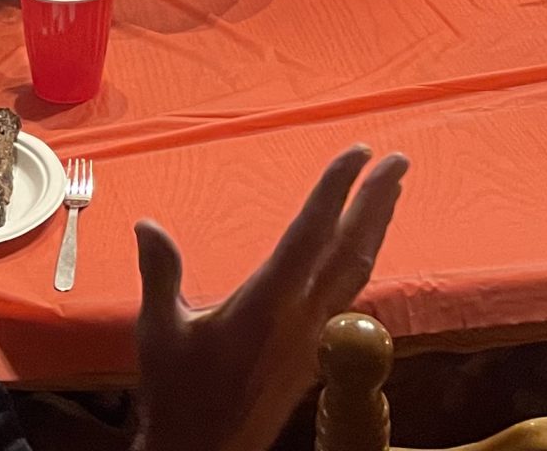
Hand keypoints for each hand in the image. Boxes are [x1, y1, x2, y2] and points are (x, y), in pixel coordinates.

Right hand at [133, 146, 408, 450]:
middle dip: (375, 200)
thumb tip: (148, 224)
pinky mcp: (315, 353)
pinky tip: (360, 250)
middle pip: (349, 249)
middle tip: (399, 159)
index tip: (358, 152)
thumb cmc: (180, 394)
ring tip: (389, 191)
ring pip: (355, 272)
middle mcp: (302, 318)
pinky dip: (359, 260)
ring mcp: (314, 338)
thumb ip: (161, 274)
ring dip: (374, 227)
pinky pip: (348, 295)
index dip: (335, 189)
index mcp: (267, 305)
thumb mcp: (160, 332)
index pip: (309, 234)